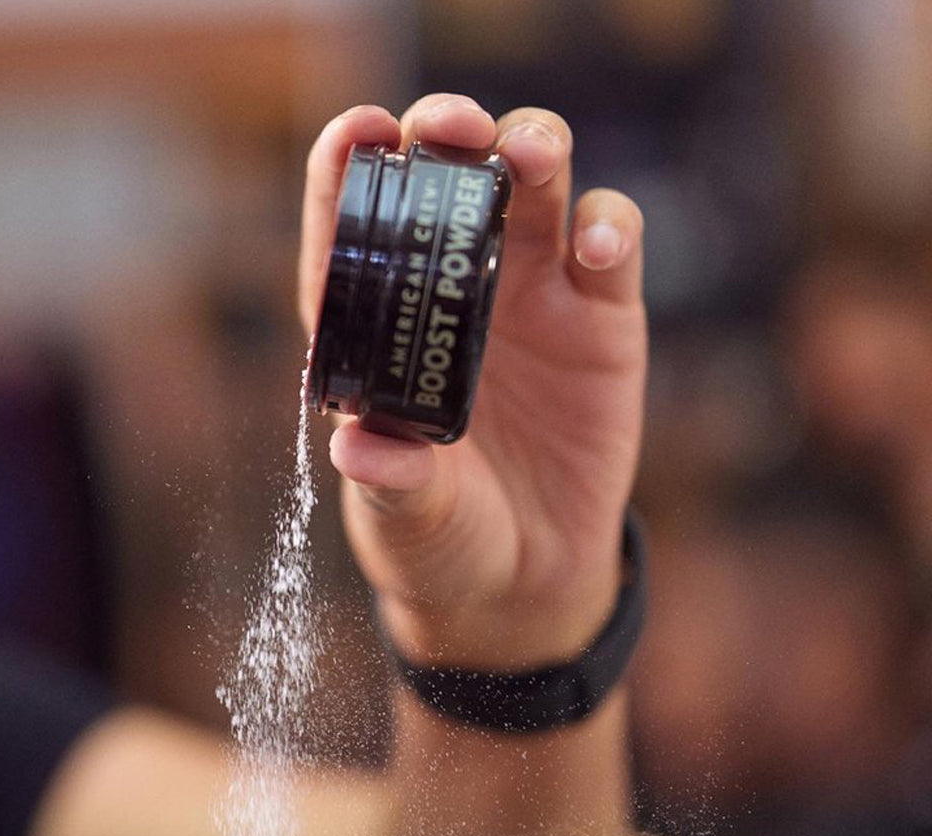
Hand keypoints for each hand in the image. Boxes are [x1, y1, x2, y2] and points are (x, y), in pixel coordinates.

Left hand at [300, 96, 645, 666]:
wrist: (526, 581)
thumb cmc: (444, 541)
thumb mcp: (409, 518)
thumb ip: (392, 480)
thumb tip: (354, 446)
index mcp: (382, 329)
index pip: (355, 235)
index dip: (349, 173)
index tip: (356, 133)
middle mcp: (453, 295)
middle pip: (449, 181)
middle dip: (446, 134)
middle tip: (446, 126)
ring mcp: (532, 297)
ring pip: (535, 186)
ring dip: (530, 150)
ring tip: (525, 154)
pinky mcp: (602, 319)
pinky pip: (611, 245)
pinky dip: (610, 226)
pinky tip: (598, 243)